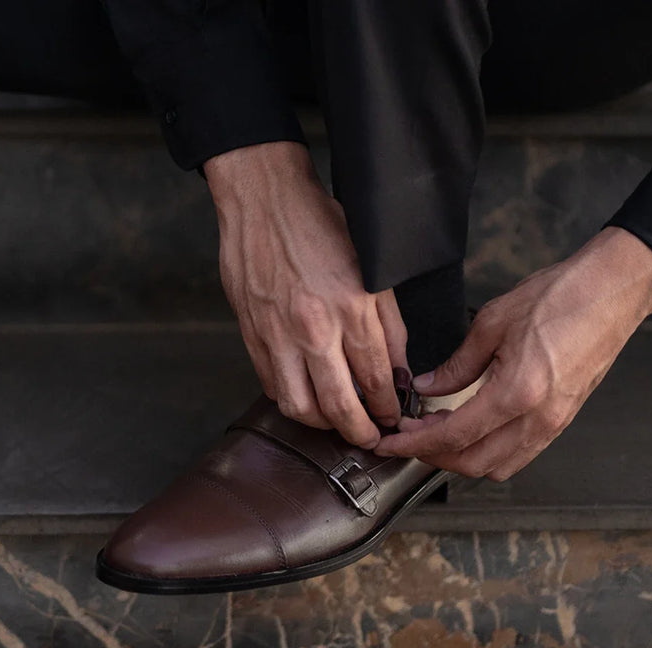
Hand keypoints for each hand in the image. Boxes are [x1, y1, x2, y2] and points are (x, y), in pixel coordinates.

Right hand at [205, 142, 407, 448]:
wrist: (263, 203)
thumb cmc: (319, 224)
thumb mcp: (372, 266)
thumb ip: (388, 321)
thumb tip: (398, 368)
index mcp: (351, 306)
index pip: (377, 377)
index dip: (388, 406)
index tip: (393, 419)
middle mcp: (314, 328)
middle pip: (340, 404)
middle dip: (359, 431)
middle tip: (370, 440)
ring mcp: (278, 336)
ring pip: (300, 406)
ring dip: (321, 424)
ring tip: (335, 422)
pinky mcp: (253, 336)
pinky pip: (272, 385)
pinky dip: (291, 400)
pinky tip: (305, 397)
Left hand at [374, 228, 651, 479]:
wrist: (616, 288)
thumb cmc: (563, 295)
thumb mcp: (493, 322)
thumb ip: (455, 365)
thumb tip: (427, 388)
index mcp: (518, 393)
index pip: (452, 437)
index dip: (413, 445)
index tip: (389, 444)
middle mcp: (539, 417)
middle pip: (471, 463)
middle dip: (431, 456)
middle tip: (407, 438)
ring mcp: (554, 423)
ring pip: (496, 466)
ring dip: (459, 457)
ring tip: (436, 432)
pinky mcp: (562, 419)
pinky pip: (518, 453)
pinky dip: (486, 451)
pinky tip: (469, 428)